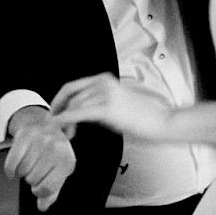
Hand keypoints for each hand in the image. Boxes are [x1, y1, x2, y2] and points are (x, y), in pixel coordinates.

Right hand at [4, 108, 76, 212]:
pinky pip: (12, 163)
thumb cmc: (53, 153)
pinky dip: (10, 169)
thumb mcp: (57, 172)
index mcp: (67, 162)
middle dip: (31, 178)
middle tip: (34, 168)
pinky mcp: (26, 135)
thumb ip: (52, 191)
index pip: (47, 188)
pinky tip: (15, 168)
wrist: (45, 125)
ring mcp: (41, 141)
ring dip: (21, 172)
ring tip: (28, 163)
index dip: (39, 191)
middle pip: (32, 180)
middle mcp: (56, 150)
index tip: (38, 186)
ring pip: (22, 171)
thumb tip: (42, 207)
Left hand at [51, 74, 172, 142]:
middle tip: (53, 126)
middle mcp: (103, 83)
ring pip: (73, 106)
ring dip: (64, 122)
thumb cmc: (144, 116)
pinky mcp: (107, 109)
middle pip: (70, 96)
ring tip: (66, 135)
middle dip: (59, 111)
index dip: (58, 99)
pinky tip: (58, 126)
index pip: (72, 86)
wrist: (162, 121)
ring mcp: (105, 94)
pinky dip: (65, 120)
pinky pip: (78, 114)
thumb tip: (80, 113)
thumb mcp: (117, 102)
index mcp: (104, 79)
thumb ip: (98, 103)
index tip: (53, 112)